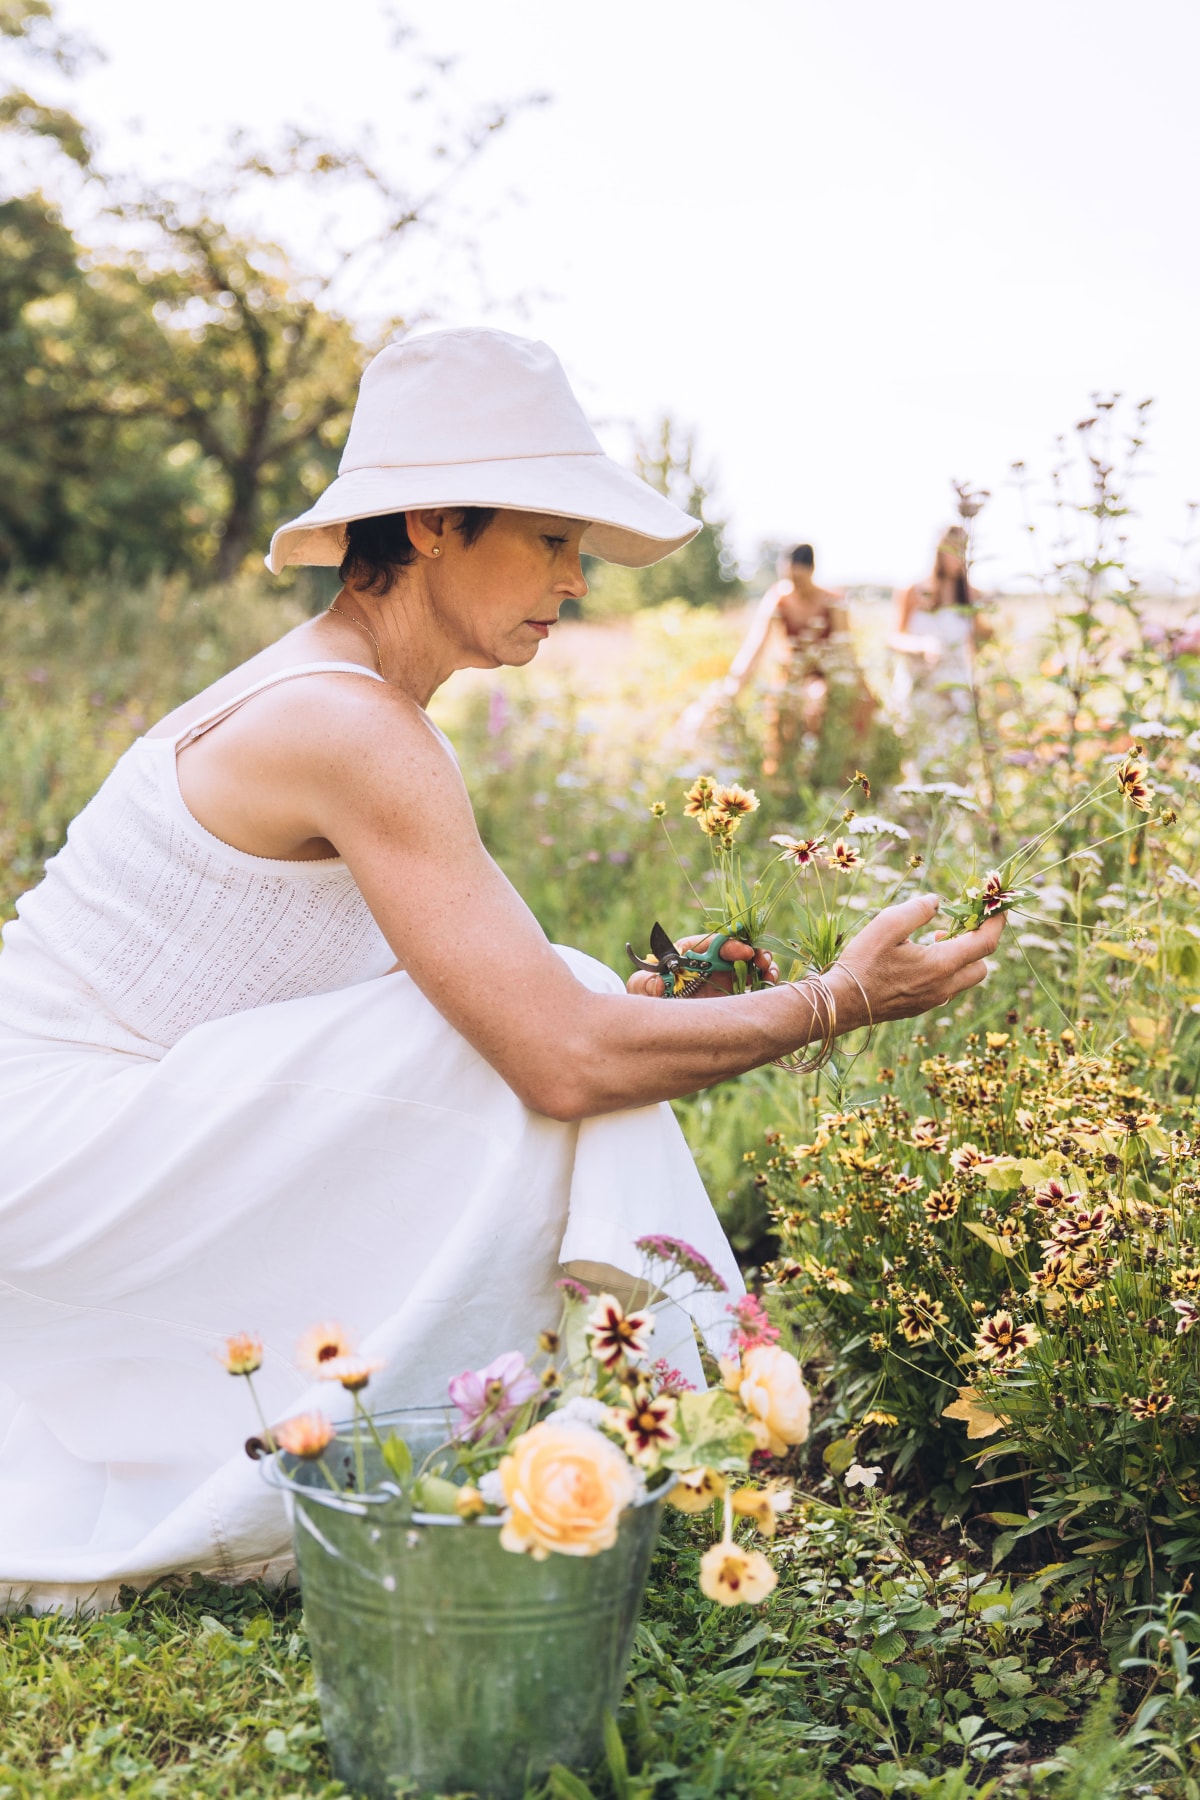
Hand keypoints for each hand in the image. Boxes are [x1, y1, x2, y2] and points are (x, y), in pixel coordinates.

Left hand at [626, 934, 779, 998]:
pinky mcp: (734, 995)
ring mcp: (724, 978)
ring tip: (771, 974)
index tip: (743, 952)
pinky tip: (772, 987)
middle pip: (737, 951)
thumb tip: (655, 984)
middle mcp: (711, 962)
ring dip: (764, 966)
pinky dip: (766, 984)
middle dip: (753, 952)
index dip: (729, 944)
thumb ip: (644, 983)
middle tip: (763, 962)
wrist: (657, 1018)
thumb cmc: (648, 995)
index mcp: (690, 953)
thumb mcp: (641, 988)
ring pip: (750, 965)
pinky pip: (754, 985)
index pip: (712, 942)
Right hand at [831, 894, 1003, 1025]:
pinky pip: (946, 989)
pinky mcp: (921, 1007)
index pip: (986, 943)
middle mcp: (944, 987)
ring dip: (959, 958)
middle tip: (955, 927)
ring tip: (933, 942)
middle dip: (977, 943)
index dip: (996, 923)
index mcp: (941, 964)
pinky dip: (944, 972)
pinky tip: (919, 961)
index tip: (996, 908)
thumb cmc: (864, 961)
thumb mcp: (888, 923)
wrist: (844, 1002)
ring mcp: (933, 1001)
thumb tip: (937, 902)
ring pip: (964, 979)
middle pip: (981, 965)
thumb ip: (919, 909)